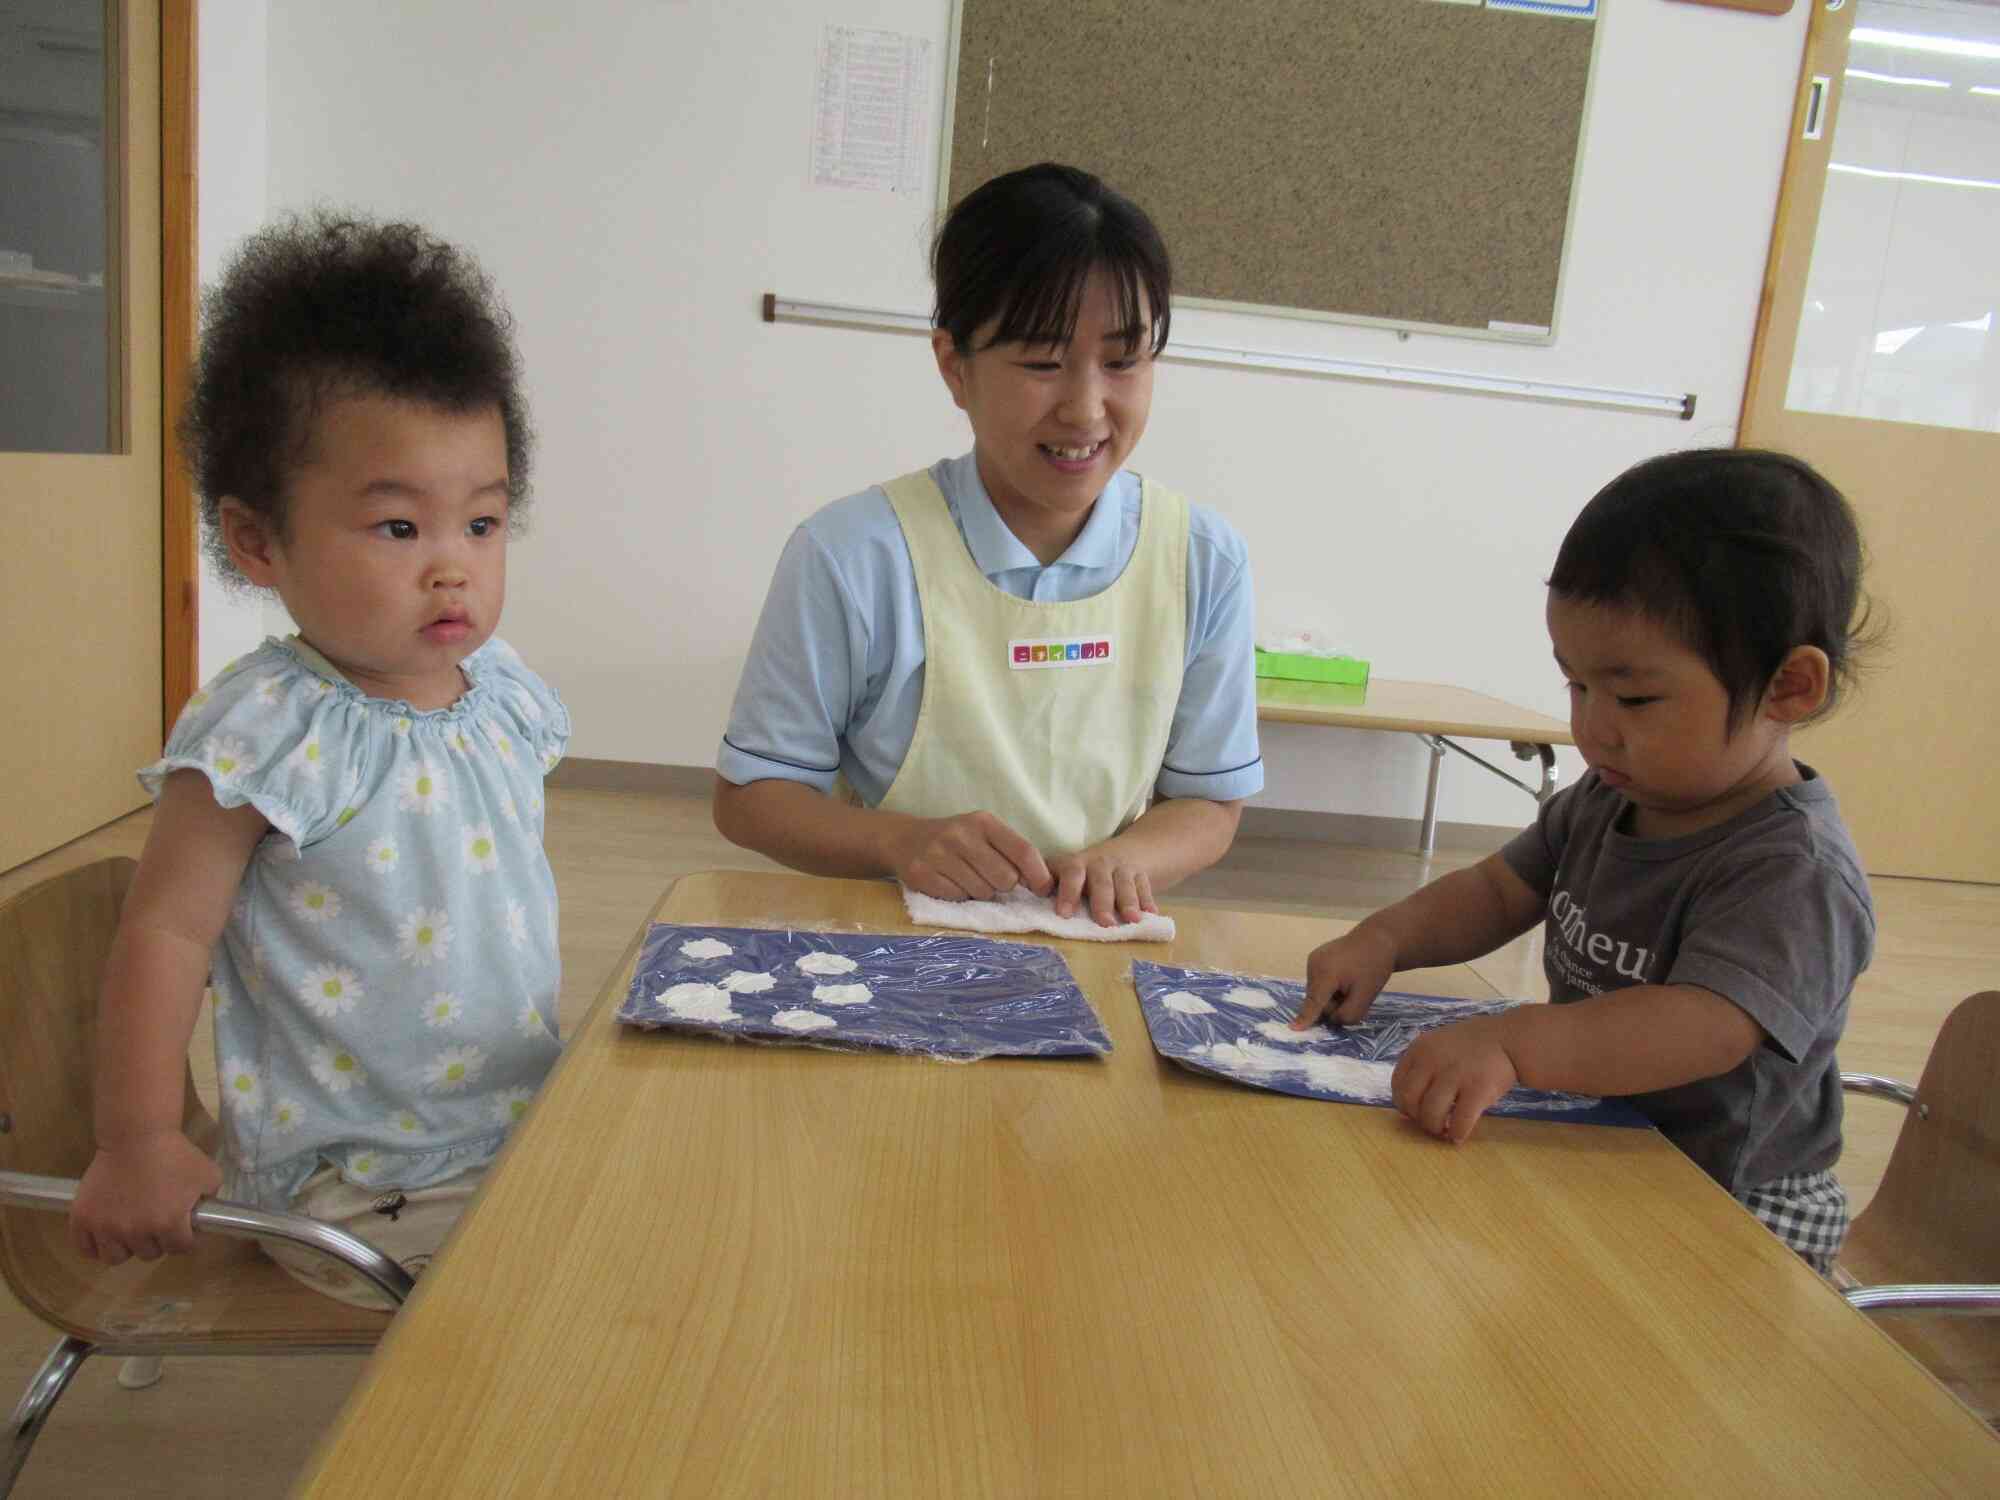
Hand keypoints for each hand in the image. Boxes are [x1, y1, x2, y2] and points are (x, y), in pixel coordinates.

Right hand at [70, 1132, 221, 1263]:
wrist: (136, 1136)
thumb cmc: (174, 1153)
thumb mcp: (208, 1175)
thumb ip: (209, 1200)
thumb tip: (206, 1216)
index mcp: (169, 1224)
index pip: (181, 1248)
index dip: (186, 1239)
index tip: (184, 1229)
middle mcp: (136, 1231)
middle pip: (149, 1254)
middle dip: (157, 1240)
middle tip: (155, 1222)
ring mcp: (106, 1227)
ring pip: (116, 1257)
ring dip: (127, 1247)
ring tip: (131, 1230)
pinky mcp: (83, 1219)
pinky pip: (85, 1249)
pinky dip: (94, 1247)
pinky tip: (104, 1236)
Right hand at [889, 811, 1053, 902]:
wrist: (905, 839)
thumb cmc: (956, 840)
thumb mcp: (984, 834)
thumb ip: (1012, 852)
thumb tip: (1043, 884)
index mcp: (983, 822)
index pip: (1023, 851)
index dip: (1039, 875)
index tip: (1043, 889)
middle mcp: (961, 835)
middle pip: (1005, 878)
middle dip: (1003, 885)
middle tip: (989, 877)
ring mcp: (939, 854)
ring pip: (982, 892)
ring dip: (979, 892)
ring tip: (966, 877)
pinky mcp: (922, 874)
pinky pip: (958, 898)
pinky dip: (959, 896)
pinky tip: (950, 882)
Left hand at [1046, 844, 1157, 926]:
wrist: (1127, 851)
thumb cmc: (1085, 870)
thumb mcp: (1066, 868)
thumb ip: (1049, 881)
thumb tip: (1022, 889)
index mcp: (1077, 864)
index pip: (1071, 874)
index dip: (1068, 892)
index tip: (1064, 914)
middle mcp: (1100, 865)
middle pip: (1102, 882)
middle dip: (1103, 903)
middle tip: (1105, 924)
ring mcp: (1123, 869)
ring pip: (1126, 885)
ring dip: (1129, 902)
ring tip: (1133, 920)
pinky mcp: (1142, 876)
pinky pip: (1146, 888)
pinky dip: (1148, 901)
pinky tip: (1152, 914)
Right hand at [1296, 926, 1396, 1027]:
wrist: (1377, 939)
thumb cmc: (1374, 967)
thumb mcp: (1367, 996)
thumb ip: (1348, 1013)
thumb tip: (1332, 1020)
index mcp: (1326, 974)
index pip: (1315, 1002)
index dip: (1305, 1017)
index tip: (1293, 1029)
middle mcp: (1314, 965)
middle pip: (1318, 1000)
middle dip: (1334, 1004)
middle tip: (1355, 994)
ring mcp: (1312, 960)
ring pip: (1318, 992)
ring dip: (1333, 996)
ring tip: (1351, 983)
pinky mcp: (1314, 958)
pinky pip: (1318, 982)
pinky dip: (1330, 986)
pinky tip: (1344, 976)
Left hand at [1391, 1016, 1519, 1143]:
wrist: (1509, 1039)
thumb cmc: (1471, 1047)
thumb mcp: (1438, 1045)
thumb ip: (1421, 1069)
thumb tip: (1407, 1110)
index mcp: (1419, 1048)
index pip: (1397, 1085)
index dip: (1404, 1104)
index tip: (1416, 1112)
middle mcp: (1432, 1060)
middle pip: (1409, 1101)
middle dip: (1417, 1118)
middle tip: (1432, 1123)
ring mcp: (1455, 1074)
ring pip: (1431, 1114)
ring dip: (1436, 1129)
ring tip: (1445, 1130)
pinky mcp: (1478, 1089)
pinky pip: (1460, 1122)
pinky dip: (1457, 1134)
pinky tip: (1459, 1136)